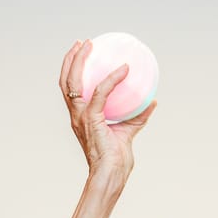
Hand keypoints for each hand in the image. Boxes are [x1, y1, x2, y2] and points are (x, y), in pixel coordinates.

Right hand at [59, 40, 156, 176]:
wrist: (111, 175)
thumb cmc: (116, 160)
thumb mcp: (128, 132)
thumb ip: (137, 116)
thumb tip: (151, 101)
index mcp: (80, 117)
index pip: (70, 89)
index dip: (72, 70)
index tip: (82, 53)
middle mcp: (76, 115)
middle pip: (65, 81)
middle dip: (71, 59)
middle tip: (83, 43)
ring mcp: (81, 117)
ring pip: (73, 82)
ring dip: (79, 61)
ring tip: (88, 45)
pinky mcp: (91, 120)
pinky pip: (101, 93)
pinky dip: (112, 79)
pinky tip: (124, 69)